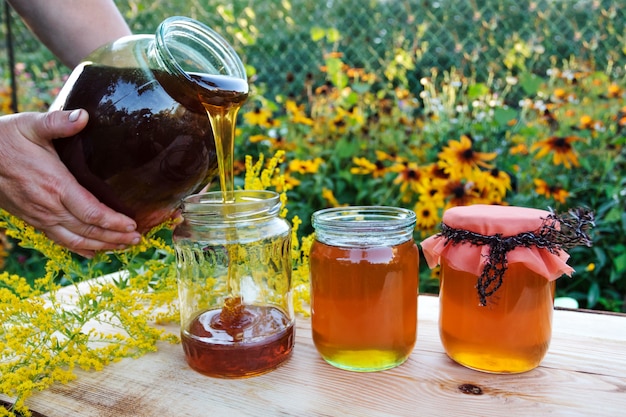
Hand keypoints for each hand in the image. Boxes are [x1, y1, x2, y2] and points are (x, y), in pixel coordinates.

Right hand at [0, 109, 140, 257]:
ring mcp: (39, 216)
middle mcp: (48, 206)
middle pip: (88, 230)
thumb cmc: (5, 138)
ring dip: (101, 246)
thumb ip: (58, 123)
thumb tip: (83, 116)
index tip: (133, 224)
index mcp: (54, 185)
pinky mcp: (32, 219)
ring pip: (75, 240)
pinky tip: (93, 252)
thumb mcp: (31, 125)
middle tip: (137, 239)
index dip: (114, 222)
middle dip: (115, 238)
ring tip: (123, 247)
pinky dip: (79, 248)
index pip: (91, 212)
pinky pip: (59, 240)